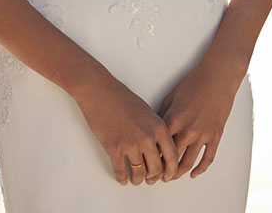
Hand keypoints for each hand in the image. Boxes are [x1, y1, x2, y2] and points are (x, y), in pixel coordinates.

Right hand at [73, 71, 179, 186]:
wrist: (99, 91)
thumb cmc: (121, 98)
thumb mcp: (146, 111)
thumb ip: (155, 130)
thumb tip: (158, 149)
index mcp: (158, 127)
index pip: (172, 156)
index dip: (171, 170)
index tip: (167, 176)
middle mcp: (147, 137)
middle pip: (156, 168)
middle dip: (153, 177)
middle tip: (150, 180)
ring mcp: (130, 144)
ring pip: (139, 173)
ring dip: (137, 180)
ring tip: (135, 180)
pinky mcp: (114, 148)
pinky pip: (120, 171)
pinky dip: (121, 178)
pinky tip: (122, 178)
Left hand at [157, 58, 243, 180]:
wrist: (217, 77)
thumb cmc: (194, 82)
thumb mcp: (172, 97)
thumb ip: (164, 115)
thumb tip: (156, 129)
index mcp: (174, 119)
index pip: (158, 144)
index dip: (150, 154)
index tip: (145, 160)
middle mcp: (188, 130)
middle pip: (172, 157)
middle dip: (161, 170)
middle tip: (154, 176)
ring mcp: (203, 135)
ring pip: (188, 163)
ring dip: (178, 173)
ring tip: (170, 178)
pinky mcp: (215, 136)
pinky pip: (208, 158)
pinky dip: (200, 170)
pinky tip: (194, 174)